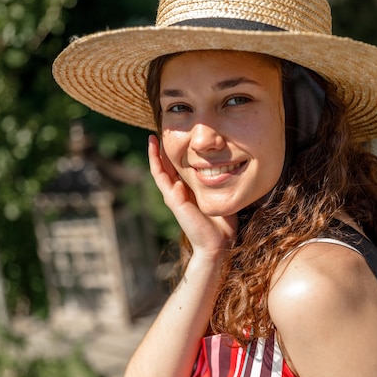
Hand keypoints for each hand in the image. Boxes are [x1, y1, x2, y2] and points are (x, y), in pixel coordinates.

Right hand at [148, 134, 237, 258]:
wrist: (217, 243)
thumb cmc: (222, 222)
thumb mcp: (220, 196)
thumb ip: (218, 184)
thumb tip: (224, 167)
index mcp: (188, 191)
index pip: (178, 169)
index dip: (176, 154)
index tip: (177, 138)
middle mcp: (178, 192)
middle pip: (166, 167)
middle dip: (162, 151)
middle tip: (160, 134)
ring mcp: (173, 195)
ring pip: (159, 170)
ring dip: (155, 153)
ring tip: (152, 138)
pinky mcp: (172, 198)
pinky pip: (161, 176)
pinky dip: (156, 161)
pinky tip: (155, 149)